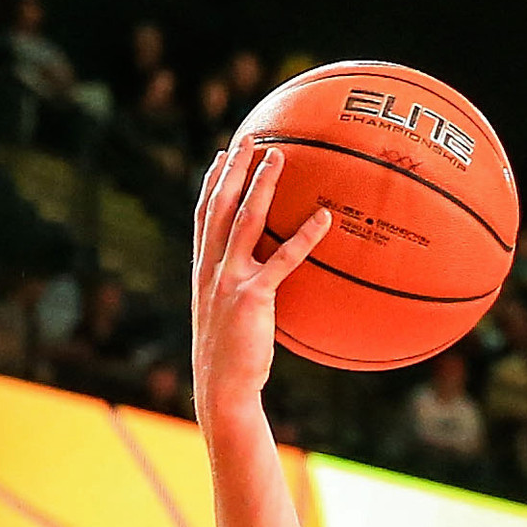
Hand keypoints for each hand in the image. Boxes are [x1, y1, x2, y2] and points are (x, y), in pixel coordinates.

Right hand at [191, 141, 330, 427]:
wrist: (222, 389)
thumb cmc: (230, 360)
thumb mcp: (226, 320)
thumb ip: (237, 295)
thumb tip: (260, 288)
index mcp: (203, 271)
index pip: (204, 216)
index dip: (211, 183)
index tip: (220, 156)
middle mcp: (211, 268)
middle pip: (221, 206)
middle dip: (233, 168)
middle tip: (248, 138)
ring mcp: (229, 280)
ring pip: (246, 220)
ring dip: (262, 184)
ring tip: (278, 155)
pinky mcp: (252, 297)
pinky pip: (283, 260)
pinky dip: (305, 236)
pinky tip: (324, 217)